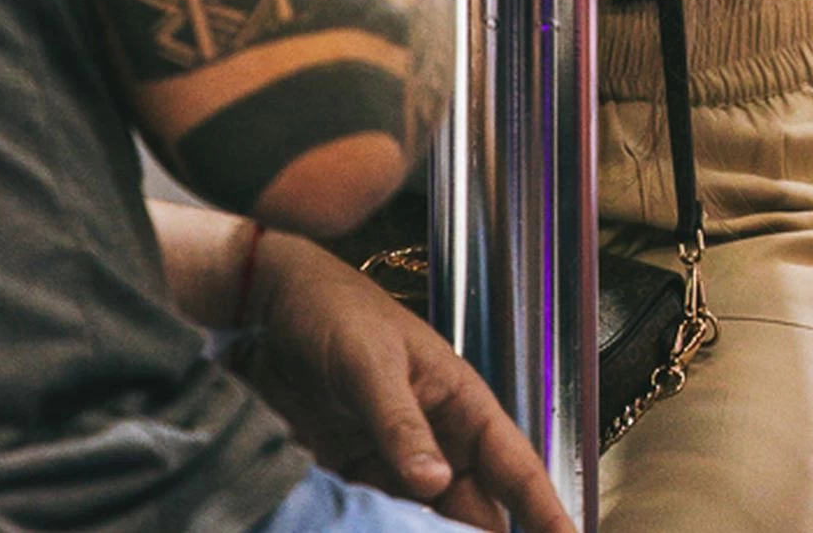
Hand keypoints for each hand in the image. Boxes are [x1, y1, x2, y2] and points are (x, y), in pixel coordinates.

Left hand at [241, 230, 573, 532]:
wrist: (267, 304)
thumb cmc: (330, 309)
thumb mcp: (367, 360)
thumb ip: (399, 421)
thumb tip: (435, 481)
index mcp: (458, 399)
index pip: (513, 463)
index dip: (545, 509)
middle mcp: (437, 436)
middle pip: (477, 508)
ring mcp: (397, 461)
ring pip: (432, 521)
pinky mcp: (357, 478)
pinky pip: (383, 519)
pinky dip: (387, 531)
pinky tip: (372, 532)